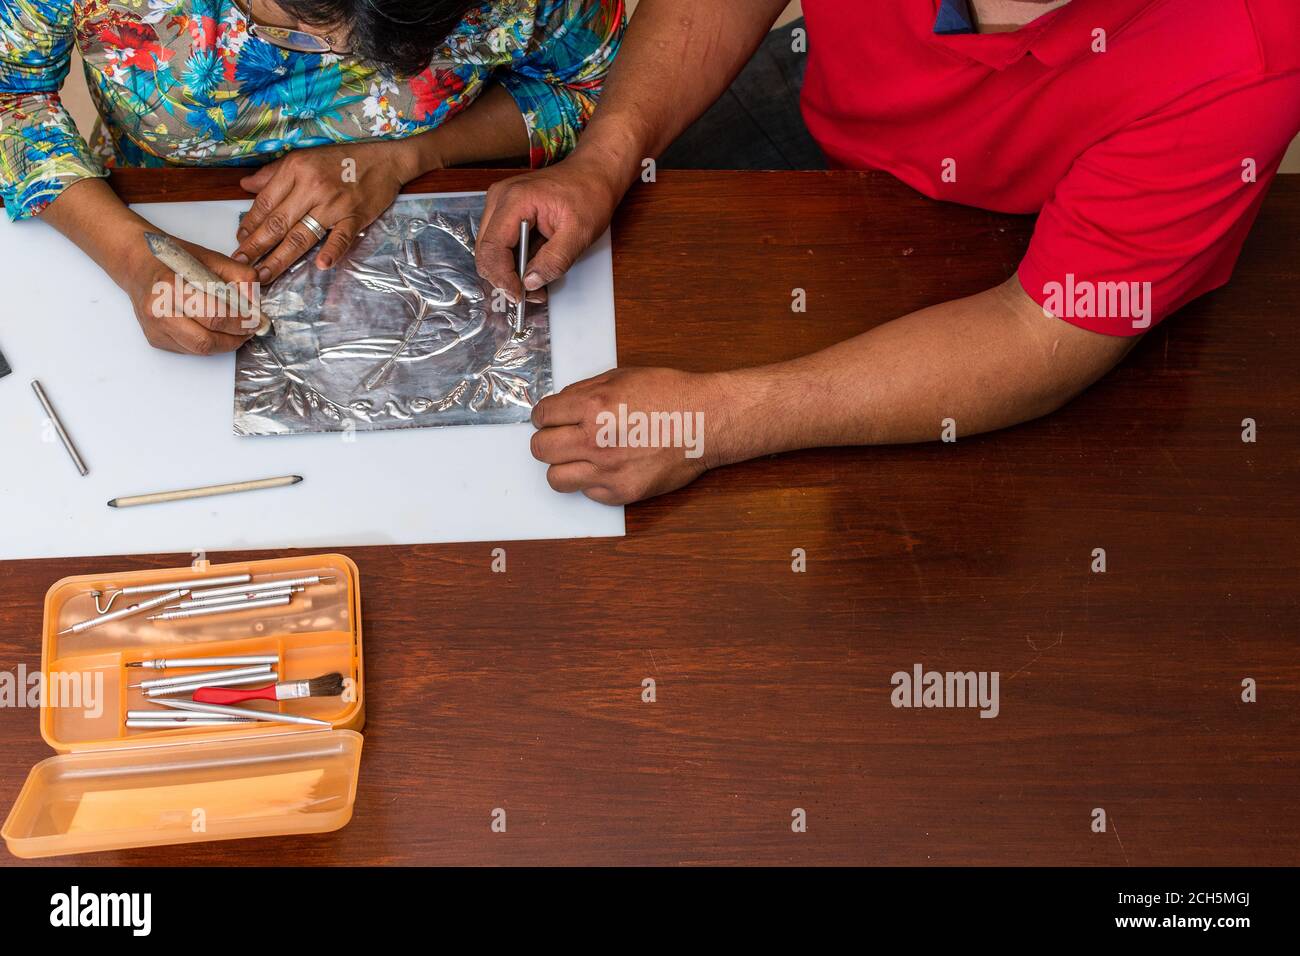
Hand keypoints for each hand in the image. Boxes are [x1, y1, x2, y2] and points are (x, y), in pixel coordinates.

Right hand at [119, 233, 258, 354]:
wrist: (138, 265)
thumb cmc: (174, 260)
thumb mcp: (211, 259)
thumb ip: (239, 277)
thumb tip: (255, 304)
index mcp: (171, 286)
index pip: (214, 315)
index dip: (240, 322)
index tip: (256, 320)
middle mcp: (159, 310)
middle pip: (206, 340)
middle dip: (235, 338)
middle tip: (249, 329)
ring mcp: (155, 328)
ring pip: (199, 349)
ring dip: (224, 344)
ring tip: (236, 331)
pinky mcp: (155, 339)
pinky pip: (189, 350)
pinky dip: (208, 343)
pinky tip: (213, 330)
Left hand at [233, 140, 419, 282]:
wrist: (384, 159)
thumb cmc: (342, 159)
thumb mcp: (304, 157)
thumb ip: (273, 174)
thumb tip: (245, 185)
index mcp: (295, 170)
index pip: (265, 203)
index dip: (249, 224)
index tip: (239, 242)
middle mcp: (311, 187)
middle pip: (278, 223)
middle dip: (256, 247)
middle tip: (241, 266)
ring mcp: (334, 204)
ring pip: (301, 235)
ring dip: (280, 259)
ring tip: (265, 275)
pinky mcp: (355, 217)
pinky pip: (341, 237)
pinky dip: (332, 251)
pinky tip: (321, 265)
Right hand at [475, 152, 624, 302]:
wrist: (594, 173)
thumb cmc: (589, 194)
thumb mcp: (579, 233)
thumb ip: (554, 260)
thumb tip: (530, 282)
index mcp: (515, 200)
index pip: (492, 247)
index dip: (501, 277)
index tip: (519, 296)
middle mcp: (499, 199)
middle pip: (485, 250)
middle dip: (504, 278)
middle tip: (530, 295)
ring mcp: (500, 204)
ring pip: (490, 249)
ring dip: (508, 271)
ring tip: (535, 283)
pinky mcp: (505, 211)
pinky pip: (500, 243)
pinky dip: (513, 261)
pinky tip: (533, 266)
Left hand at [529, 367, 725, 504]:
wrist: (705, 422)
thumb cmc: (671, 395)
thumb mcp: (622, 377)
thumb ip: (585, 391)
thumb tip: (560, 405)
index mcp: (592, 405)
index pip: (542, 416)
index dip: (544, 417)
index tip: (549, 420)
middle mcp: (594, 440)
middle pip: (541, 449)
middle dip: (547, 441)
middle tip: (560, 439)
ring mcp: (607, 470)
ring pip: (555, 478)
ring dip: (562, 467)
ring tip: (579, 458)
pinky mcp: (621, 492)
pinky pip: (587, 493)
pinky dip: (592, 482)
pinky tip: (608, 469)